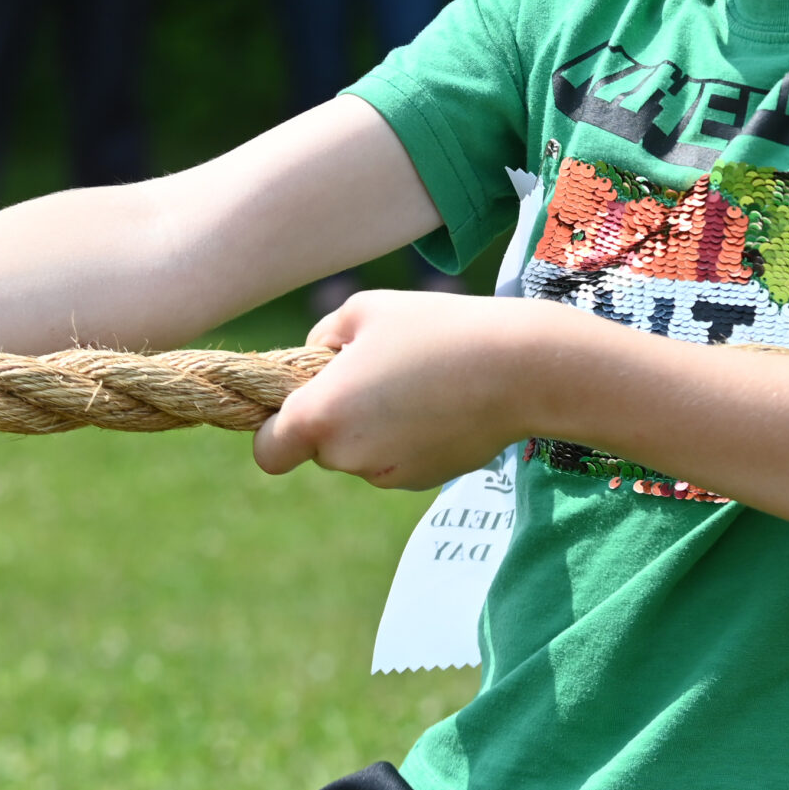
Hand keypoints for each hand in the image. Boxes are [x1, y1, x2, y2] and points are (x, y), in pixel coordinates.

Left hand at [253, 290, 532, 488]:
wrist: (520, 368)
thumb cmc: (437, 329)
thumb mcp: (365, 309)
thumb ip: (323, 337)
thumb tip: (316, 359)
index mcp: (321, 415)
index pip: (268, 451)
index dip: (275, 429)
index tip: (301, 401)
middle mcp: (348, 456)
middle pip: (320, 447)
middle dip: (337, 416)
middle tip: (377, 371)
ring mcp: (388, 474)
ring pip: (361, 454)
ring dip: (374, 426)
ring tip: (418, 381)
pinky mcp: (424, 481)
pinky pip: (396, 459)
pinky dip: (408, 438)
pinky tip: (440, 402)